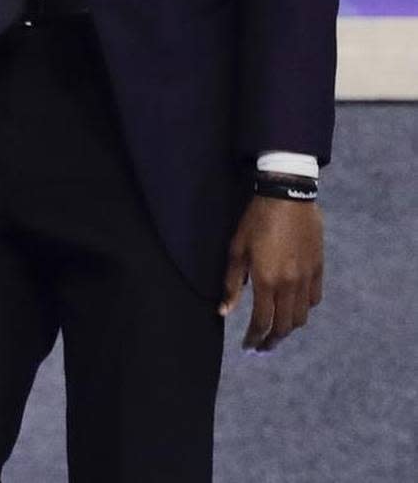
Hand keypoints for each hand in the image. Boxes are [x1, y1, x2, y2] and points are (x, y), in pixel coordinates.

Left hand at [220, 195, 323, 350]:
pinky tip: (294, 308)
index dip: (255, 339)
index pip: (262, 322)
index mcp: (267, 281)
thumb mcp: (237, 249)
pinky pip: (314, 299)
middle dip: (272, 340)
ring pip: (302, 316)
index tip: (247, 347)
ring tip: (276, 331)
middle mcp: (290, 285)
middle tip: (261, 348)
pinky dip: (304, 309)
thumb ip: (232, 283)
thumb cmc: (256, 220)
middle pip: (284, 325)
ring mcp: (308, 278)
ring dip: (288, 328)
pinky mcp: (319, 269)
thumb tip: (224, 311)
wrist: (288, 195)